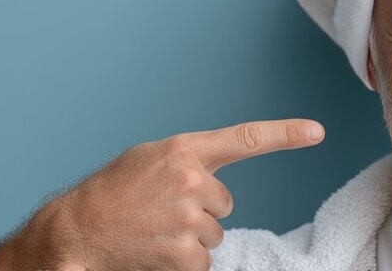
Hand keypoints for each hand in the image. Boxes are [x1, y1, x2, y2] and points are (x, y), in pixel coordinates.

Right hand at [0, 119, 323, 270]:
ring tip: (153, 230)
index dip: (285, 134)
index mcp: (184, 150)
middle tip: (161, 211)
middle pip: (224, 202)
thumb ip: (186, 161)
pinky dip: (184, 262)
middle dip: (200, 210)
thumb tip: (214, 180)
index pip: (245, 138)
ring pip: (214, 233)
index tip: (317, 132)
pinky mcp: (187, 253)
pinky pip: (204, 260)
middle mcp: (191, 179)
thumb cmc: (110, 194)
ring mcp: (190, 217)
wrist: (75, 232)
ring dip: (190, 237)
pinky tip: (156, 251)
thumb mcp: (148, 160)